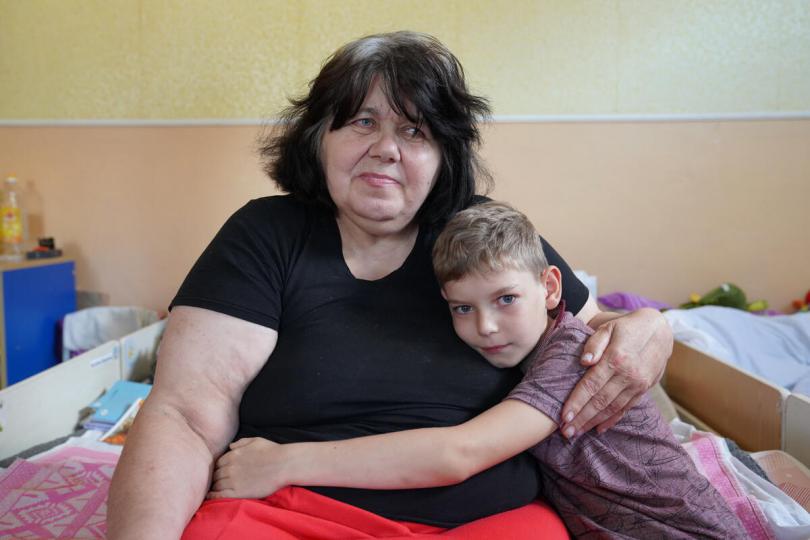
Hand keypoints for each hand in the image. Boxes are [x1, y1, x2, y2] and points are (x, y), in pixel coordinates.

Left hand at [207, 437, 289, 499]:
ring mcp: (233, 480)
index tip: (222, 472)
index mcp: (233, 455)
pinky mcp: (238, 492)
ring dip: (215, 487)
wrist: (283, 465)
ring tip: (216, 490)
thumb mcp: (256, 441)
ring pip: (217, 485)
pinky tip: (212, 497)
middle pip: (216, 475)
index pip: (218, 463)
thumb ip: (241, 442)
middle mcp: (230, 467)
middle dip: (216, 478)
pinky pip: (220, 495)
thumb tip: (230, 446)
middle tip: (219, 482)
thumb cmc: (272, 451)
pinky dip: (214, 496)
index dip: (219, 468)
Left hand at [560, 308, 672, 437]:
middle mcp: (628, 375)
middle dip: (582, 418)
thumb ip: (595, 343)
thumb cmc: (627, 327)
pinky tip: (599, 428)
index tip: (563, 416)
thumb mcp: (609, 327)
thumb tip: (585, 361)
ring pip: (613, 408)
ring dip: (594, 422)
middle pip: (600, 401)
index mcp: (616, 359)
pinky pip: (626, 408)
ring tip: (578, 432)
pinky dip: (612, 420)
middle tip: (566, 432)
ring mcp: (638, 384)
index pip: (591, 385)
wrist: (660, 330)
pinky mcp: (644, 389)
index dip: (577, 402)